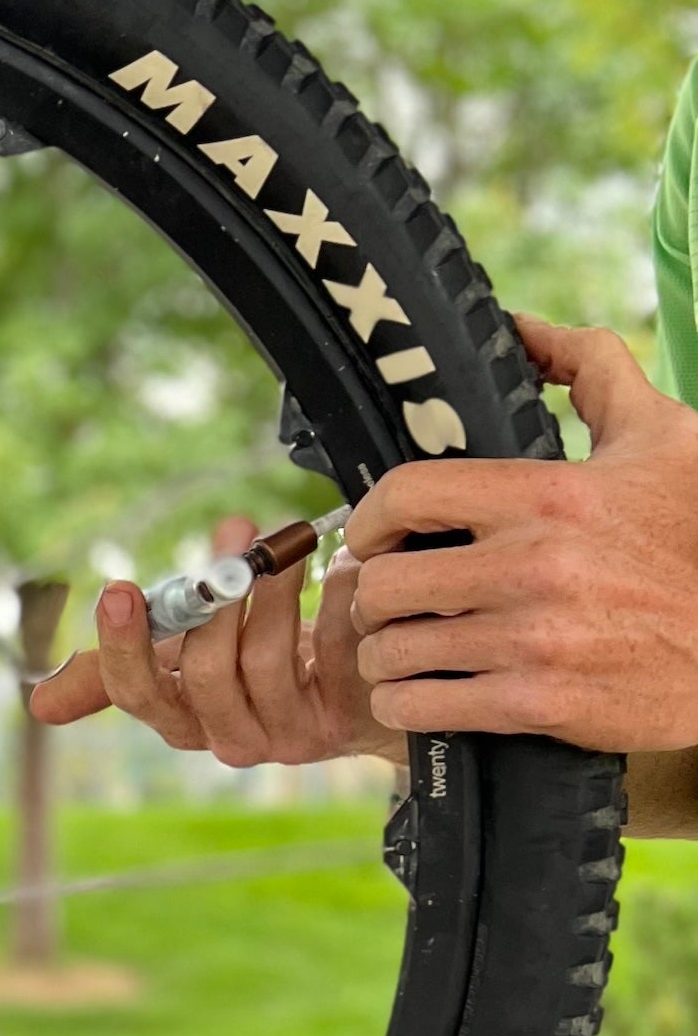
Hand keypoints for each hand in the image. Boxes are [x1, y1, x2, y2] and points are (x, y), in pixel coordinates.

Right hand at [30, 515, 392, 766]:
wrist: (347, 690)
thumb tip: (37, 707)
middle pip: (206, 677)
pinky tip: (339, 569)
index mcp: (181, 720)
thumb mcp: (179, 663)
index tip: (119, 589)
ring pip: (268, 660)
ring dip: (273, 591)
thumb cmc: (250, 666)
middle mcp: (230, 738)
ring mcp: (289, 734)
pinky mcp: (348, 714)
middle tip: (233, 534)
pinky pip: (335, 651)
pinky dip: (334, 600)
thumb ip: (115, 674)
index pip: (137, 694)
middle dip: (216, 602)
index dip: (125, 646)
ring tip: (284, 544)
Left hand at [346, 318, 697, 750]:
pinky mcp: (539, 703)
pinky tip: (419, 695)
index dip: (371, 517)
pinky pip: (424, 708)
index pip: (408, 493)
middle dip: (373, 594)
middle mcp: (534, 565)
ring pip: (394, 652)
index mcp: (551, 494)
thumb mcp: (664, 438)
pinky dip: (407, 704)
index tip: (374, 535)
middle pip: (384, 583)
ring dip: (385, 655)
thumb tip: (524, 327)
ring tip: (400, 650)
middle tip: (387, 601)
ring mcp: (533, 639)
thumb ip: (593, 370)